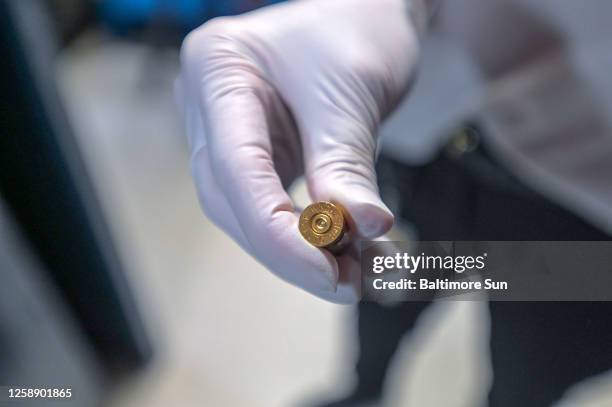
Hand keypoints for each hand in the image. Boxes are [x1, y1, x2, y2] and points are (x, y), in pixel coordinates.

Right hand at [176, 0, 421, 302]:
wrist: (367, 13)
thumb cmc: (356, 29)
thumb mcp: (351, 93)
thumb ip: (346, 164)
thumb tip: (364, 229)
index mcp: (217, 69)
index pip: (234, 168)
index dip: (277, 232)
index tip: (328, 273)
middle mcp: (208, 105)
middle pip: (233, 200)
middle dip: (289, 251)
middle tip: (346, 284)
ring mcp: (226, 132)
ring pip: (248, 211)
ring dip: (299, 251)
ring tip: (355, 273)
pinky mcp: (255, 154)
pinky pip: (270, 204)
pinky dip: (306, 235)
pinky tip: (343, 252)